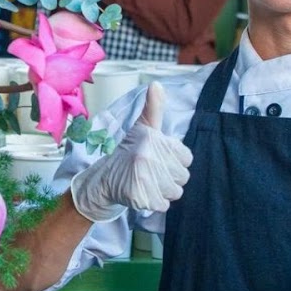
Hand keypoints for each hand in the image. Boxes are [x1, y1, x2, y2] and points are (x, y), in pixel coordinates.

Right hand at [69, 83, 191, 222]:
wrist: (103, 179)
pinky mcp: (140, 197)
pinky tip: (142, 193)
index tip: (158, 158)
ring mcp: (144, 178)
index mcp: (154, 140)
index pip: (187, 158)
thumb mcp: (143, 128)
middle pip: (183, 177)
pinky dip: (154, 203)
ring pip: (175, 192)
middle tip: (150, 172)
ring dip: (163, 191)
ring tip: (146, 182)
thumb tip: (156, 84)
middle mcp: (148, 157)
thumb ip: (154, 108)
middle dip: (169, 178)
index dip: (174, 161)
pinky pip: (163, 205)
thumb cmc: (129, 152)